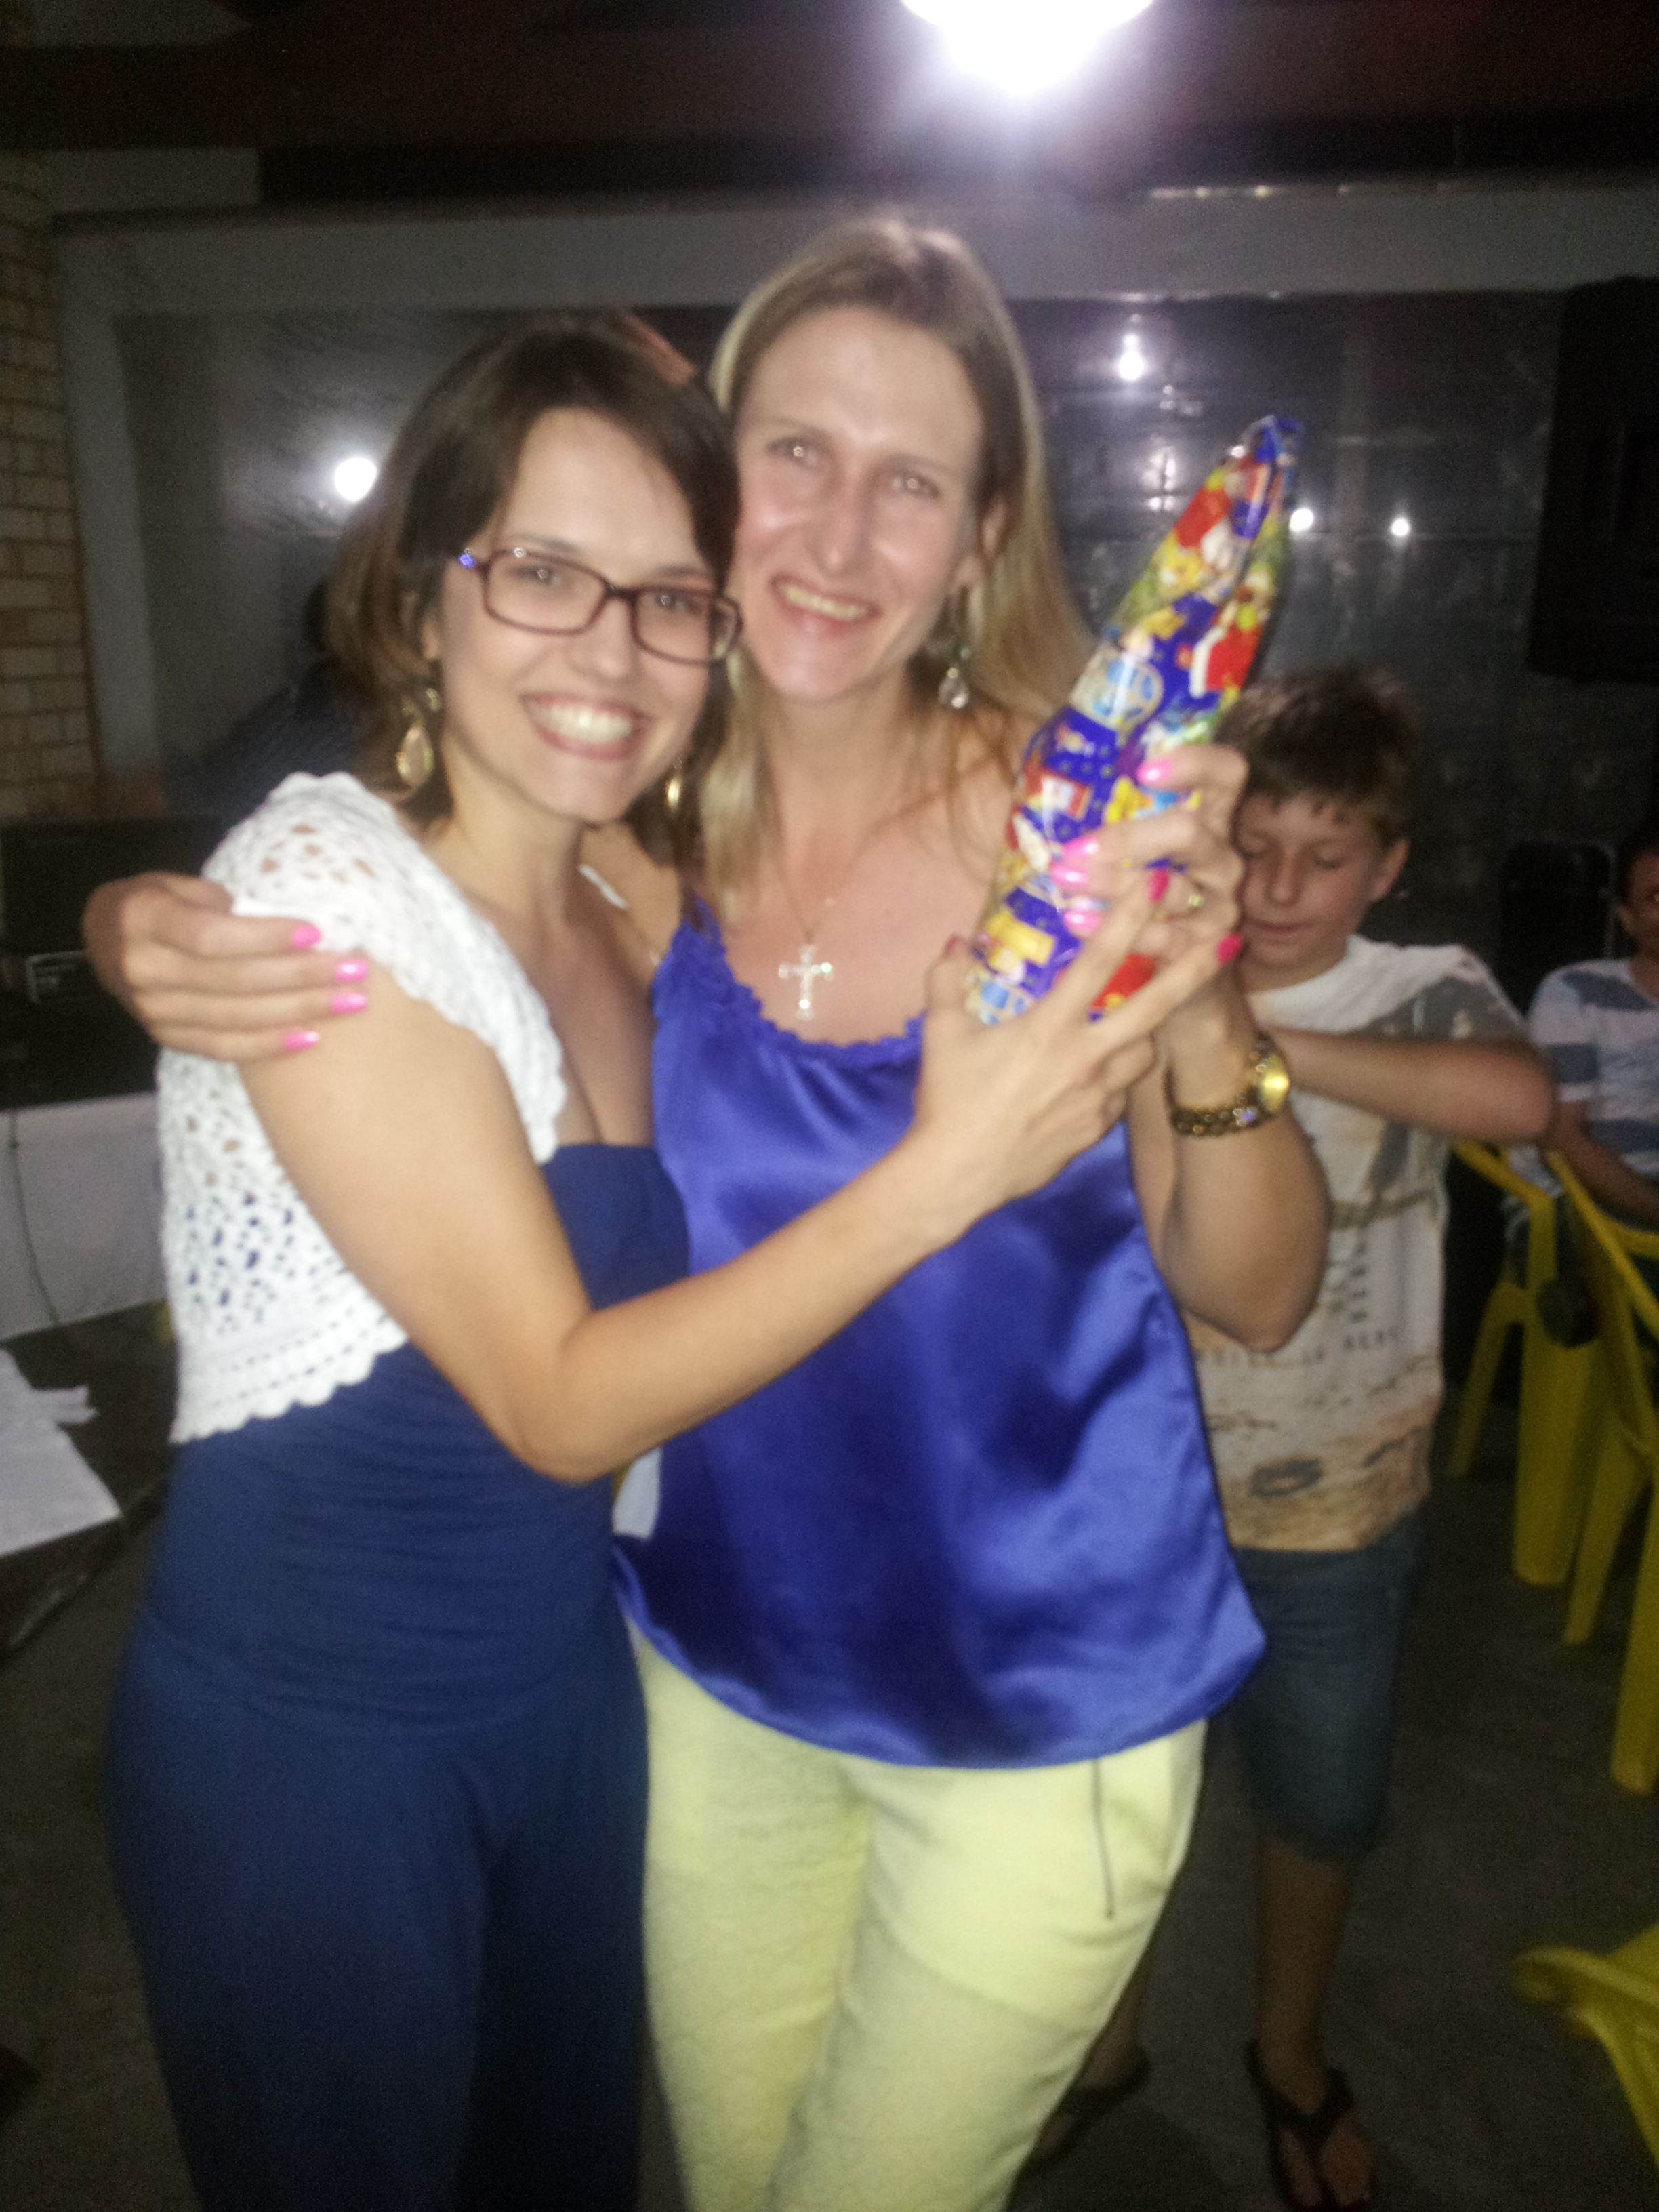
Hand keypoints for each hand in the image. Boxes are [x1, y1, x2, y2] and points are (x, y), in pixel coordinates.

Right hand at [82, 872, 356, 1061]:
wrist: (106, 939)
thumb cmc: (157, 902)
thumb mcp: (178, 884)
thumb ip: (221, 901)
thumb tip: (283, 916)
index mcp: (145, 920)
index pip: (213, 936)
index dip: (267, 938)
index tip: (317, 933)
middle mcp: (146, 970)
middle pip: (234, 980)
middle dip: (302, 976)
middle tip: (355, 970)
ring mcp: (154, 1011)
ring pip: (236, 1018)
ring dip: (300, 1011)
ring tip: (350, 1001)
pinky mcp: (168, 1038)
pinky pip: (224, 1048)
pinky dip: (270, 1045)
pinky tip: (312, 1037)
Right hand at [908, 879, 1236, 1228]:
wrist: (957, 1176)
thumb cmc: (946, 1101)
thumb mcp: (940, 1033)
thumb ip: (946, 979)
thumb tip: (956, 942)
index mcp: (1049, 1028)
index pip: (1098, 962)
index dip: (1128, 919)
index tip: (1155, 885)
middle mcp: (1085, 1058)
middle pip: (1154, 1008)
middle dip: (1193, 971)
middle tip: (1229, 940)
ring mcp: (1097, 1097)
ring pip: (1144, 1054)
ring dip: (1144, 1032)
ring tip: (1133, 1021)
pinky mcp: (1097, 1129)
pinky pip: (1119, 1095)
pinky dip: (1113, 1079)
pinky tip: (1090, 1077)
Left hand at [1050, 742, 1245, 977]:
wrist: (1180, 973)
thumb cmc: (1148, 895)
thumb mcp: (1144, 852)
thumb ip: (1122, 822)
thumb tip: (1048, 788)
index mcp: (1213, 820)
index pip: (1227, 774)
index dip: (1196, 763)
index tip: (1145, 770)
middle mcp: (1223, 858)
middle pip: (1189, 831)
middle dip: (1128, 837)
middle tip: (1074, 848)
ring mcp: (1220, 903)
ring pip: (1170, 887)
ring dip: (1111, 882)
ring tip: (1063, 879)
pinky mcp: (1207, 946)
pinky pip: (1164, 937)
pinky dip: (1116, 928)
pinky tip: (1074, 920)